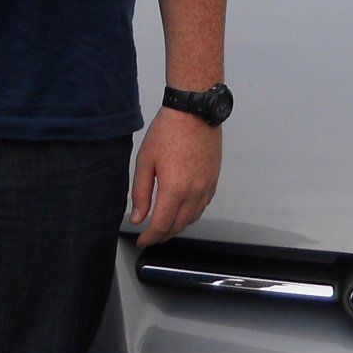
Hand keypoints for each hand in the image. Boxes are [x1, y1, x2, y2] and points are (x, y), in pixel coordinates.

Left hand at [128, 108, 221, 246]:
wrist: (194, 111)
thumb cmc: (166, 132)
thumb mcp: (145, 160)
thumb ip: (141, 193)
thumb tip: (138, 218)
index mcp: (174, 190)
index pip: (161, 225)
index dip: (150, 237)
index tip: (141, 241)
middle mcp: (194, 193)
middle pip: (179, 225)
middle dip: (163, 235)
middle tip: (151, 236)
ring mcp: (207, 186)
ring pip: (193, 217)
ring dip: (178, 226)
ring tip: (166, 225)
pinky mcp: (214, 178)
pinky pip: (204, 205)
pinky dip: (192, 213)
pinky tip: (184, 209)